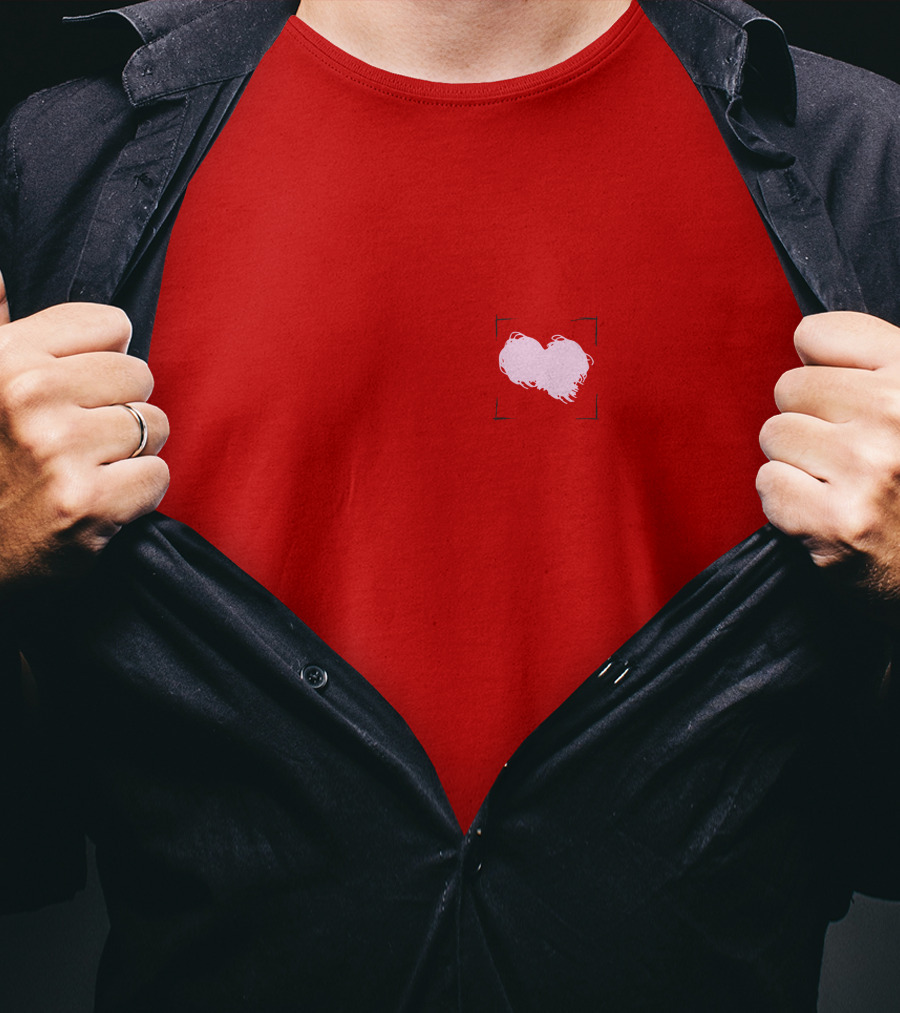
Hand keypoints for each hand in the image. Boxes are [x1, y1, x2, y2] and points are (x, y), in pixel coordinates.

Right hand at [0, 270, 168, 589]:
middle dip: (121, 407)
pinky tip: (99, 500)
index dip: (105, 360)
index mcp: (5, 357)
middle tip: (81, 440)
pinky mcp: (85, 503)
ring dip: (132, 452)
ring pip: (155, 425)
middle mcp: (28, 394)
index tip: (79, 389)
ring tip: (87, 469)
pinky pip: (157, 476)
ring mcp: (57, 450)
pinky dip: (138, 493)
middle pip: (140, 375)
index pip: (112, 324)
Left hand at [758, 311, 899, 610]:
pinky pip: (768, 483)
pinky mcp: (837, 521)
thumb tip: (803, 339)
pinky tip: (828, 512)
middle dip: (808, 419)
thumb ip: (869, 363)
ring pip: (774, 434)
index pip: (815, 333)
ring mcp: (867, 469)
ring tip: (842, 484)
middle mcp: (896, 415)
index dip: (820, 366)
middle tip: (849, 454)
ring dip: (797, 461)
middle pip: (789, 387)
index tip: (843, 396)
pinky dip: (787, 502)